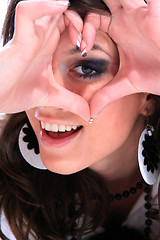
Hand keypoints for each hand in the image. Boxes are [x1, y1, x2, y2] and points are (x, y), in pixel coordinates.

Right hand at [0, 0, 89, 120]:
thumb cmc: (17, 92)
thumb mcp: (51, 96)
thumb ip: (72, 102)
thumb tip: (89, 115)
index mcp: (48, 46)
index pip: (68, 24)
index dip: (82, 30)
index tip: (87, 50)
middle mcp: (40, 37)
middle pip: (63, 12)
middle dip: (80, 22)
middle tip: (87, 42)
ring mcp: (30, 35)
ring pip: (49, 5)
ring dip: (69, 15)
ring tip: (78, 36)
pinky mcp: (19, 39)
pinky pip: (28, 11)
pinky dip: (45, 6)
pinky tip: (61, 9)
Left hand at [88, 0, 159, 116]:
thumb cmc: (156, 74)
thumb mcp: (126, 84)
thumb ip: (106, 95)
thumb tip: (90, 113)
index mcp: (119, 30)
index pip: (93, 18)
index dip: (82, 28)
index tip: (81, 47)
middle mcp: (128, 18)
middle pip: (100, 2)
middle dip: (86, 11)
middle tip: (76, 24)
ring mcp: (141, 13)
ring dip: (105, 0)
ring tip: (89, 8)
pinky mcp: (155, 15)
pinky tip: (125, 3)